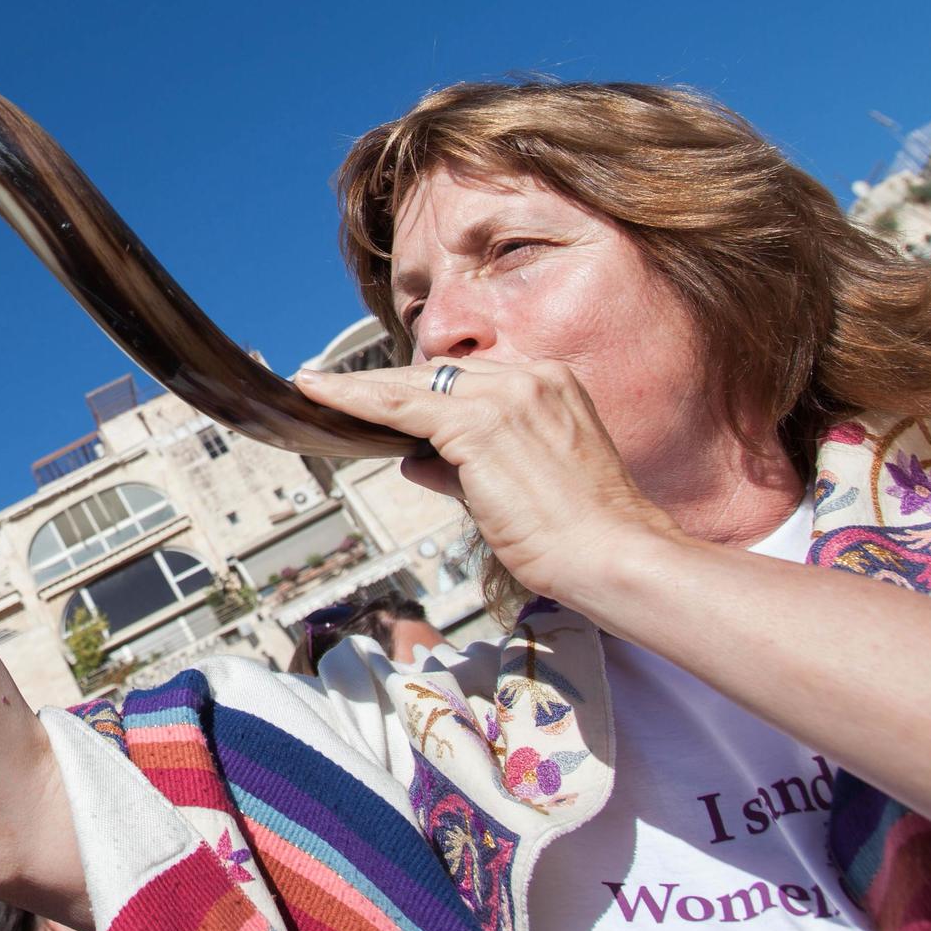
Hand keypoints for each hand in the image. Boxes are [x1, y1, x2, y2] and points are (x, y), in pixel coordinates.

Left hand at [294, 360, 682, 603]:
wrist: (615, 556)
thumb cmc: (581, 537)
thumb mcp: (518, 491)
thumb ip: (462, 469)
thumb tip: (414, 463)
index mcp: (549, 384)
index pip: (467, 379)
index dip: (417, 387)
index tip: (382, 391)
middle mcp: (529, 377)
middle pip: (437, 374)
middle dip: (384, 383)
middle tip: (332, 386)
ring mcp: (507, 395)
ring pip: (414, 385)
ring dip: (360, 388)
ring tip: (315, 388)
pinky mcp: (481, 424)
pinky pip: (401, 406)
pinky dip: (356, 399)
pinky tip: (323, 395)